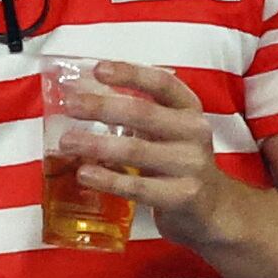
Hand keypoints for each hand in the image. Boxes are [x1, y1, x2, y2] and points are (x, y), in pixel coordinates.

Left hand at [60, 60, 244, 250]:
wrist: (211, 208)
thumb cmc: (176, 163)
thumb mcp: (166, 131)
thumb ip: (134, 115)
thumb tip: (82, 98)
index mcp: (188, 110)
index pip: (162, 83)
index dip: (130, 74)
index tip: (99, 69)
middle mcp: (194, 133)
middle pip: (144, 113)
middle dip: (103, 107)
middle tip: (71, 105)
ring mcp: (190, 165)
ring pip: (137, 150)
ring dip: (97, 144)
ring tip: (67, 141)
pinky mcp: (182, 196)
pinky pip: (139, 187)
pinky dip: (108, 179)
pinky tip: (85, 174)